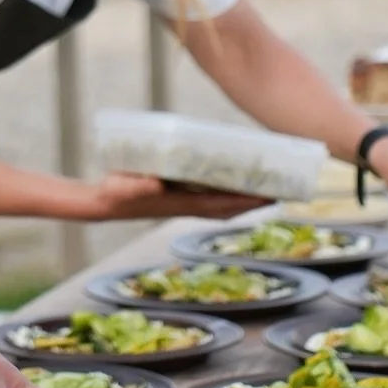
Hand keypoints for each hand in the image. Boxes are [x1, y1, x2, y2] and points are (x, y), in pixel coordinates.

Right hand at [84, 173, 269, 221]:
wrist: (105, 202)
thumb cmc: (116, 193)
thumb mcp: (125, 186)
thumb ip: (138, 184)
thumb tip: (154, 183)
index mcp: (183, 205)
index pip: (224, 205)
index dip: (248, 202)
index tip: (271, 196)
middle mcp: (189, 206)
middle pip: (231, 206)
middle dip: (255, 200)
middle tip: (282, 187)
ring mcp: (185, 202)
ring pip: (224, 203)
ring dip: (245, 197)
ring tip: (266, 185)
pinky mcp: (179, 195)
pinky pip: (212, 195)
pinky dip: (228, 192)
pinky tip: (232, 181)